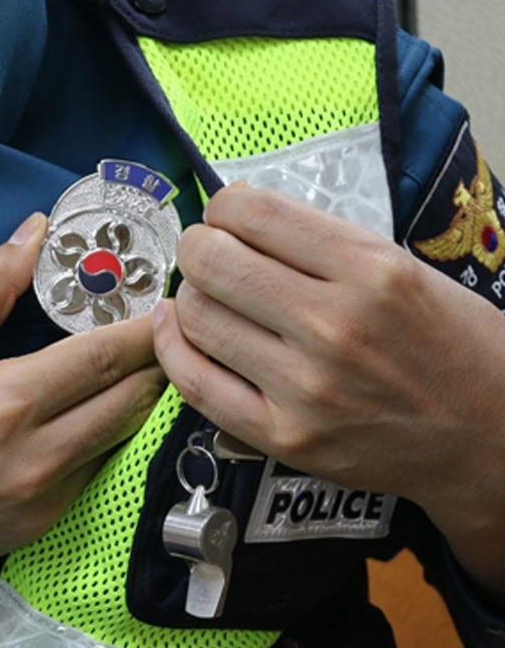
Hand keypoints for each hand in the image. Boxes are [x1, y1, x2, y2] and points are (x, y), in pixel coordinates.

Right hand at [0, 213, 165, 643]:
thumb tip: (30, 236)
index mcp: (6, 404)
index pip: (106, 357)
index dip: (145, 328)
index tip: (166, 304)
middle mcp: (36, 460)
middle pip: (130, 403)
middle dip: (154, 365)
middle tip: (158, 333)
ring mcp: (38, 504)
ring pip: (116, 443)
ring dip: (129, 405)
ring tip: (124, 370)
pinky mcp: (31, 532)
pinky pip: (86, 478)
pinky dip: (96, 443)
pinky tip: (78, 420)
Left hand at [152, 182, 504, 599]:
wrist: (489, 440)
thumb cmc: (452, 348)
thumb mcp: (406, 269)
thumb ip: (323, 242)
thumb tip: (236, 214)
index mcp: (371, 271)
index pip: (250, 212)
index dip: (223, 207)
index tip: (226, 217)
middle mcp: (334, 326)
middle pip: (209, 261)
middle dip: (198, 248)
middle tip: (208, 255)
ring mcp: (305, 387)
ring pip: (195, 315)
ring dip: (191, 298)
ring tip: (213, 299)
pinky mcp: (283, 436)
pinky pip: (194, 382)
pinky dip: (174, 347)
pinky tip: (179, 330)